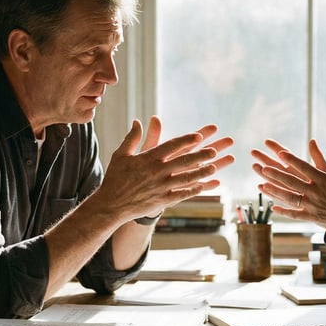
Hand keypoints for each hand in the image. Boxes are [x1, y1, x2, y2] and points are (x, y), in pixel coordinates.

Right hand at [101, 116, 234, 221]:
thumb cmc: (115, 178)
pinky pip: (181, 194)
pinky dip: (193, 190)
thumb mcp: (121, 155)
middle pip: (183, 161)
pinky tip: (202, 186)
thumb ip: (132, 138)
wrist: (111, 204)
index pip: (171, 146)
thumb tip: (137, 121)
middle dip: (200, 155)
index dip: (186, 140)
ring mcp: (161, 187)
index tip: (199, 135)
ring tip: (214, 168)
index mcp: (148, 158)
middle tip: (214, 151)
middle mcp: (157, 172)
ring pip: (186, 178)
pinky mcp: (162, 200)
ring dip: (201, 173)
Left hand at [251, 138, 325, 245]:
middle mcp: (316, 193)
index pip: (305, 168)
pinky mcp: (311, 217)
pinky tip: (273, 207)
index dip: (292, 160)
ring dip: (275, 191)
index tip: (280, 152)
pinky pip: (295, 214)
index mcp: (325, 181)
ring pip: (289, 197)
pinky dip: (283, 211)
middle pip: (292, 181)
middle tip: (262, 166)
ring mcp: (312, 206)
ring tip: (261, 184)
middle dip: (276, 174)